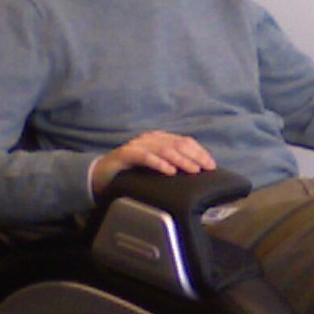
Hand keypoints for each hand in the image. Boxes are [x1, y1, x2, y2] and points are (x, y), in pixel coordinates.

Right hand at [91, 131, 216, 196]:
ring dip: (181, 160)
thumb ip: (173, 165)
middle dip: (195, 156)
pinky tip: (169, 171)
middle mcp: (151, 139)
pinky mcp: (125, 154)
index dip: (200, 152)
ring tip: (192, 170)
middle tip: (206, 169)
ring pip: (164, 149)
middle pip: (178, 144)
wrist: (101, 174)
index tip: (211, 165)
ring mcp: (138, 145)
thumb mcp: (156, 167)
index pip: (185, 142)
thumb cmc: (132, 172)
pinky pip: (145, 156)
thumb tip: (197, 173)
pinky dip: (159, 163)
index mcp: (160, 139)